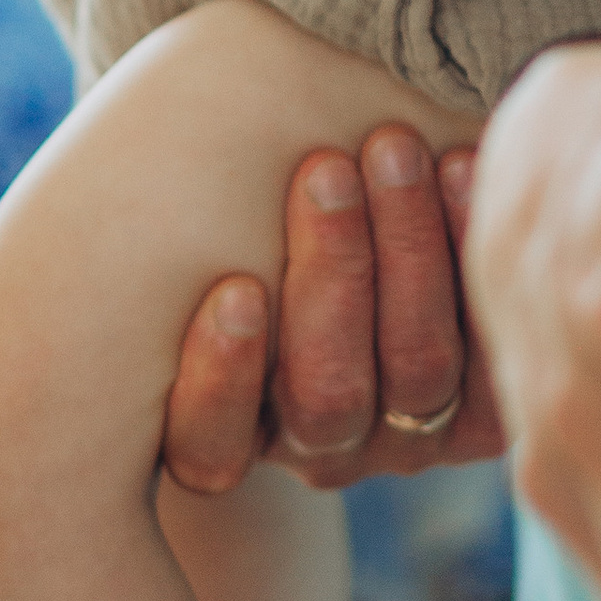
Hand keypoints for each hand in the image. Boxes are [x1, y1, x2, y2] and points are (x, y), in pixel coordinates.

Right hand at [163, 129, 504, 492]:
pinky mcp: (487, 409)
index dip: (223, 382)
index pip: (212, 451)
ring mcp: (408, 434)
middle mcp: (321, 446)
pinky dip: (473, 249)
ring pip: (415, 368)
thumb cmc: (243, 221)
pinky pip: (492, 352)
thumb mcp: (206, 234)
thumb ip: (187, 226)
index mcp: (231, 436)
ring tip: (394, 149)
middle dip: (332, 273)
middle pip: (328, 396)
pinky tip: (460, 164)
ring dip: (407, 248)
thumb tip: (109, 151)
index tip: (235, 288)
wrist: (365, 225)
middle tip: (325, 168)